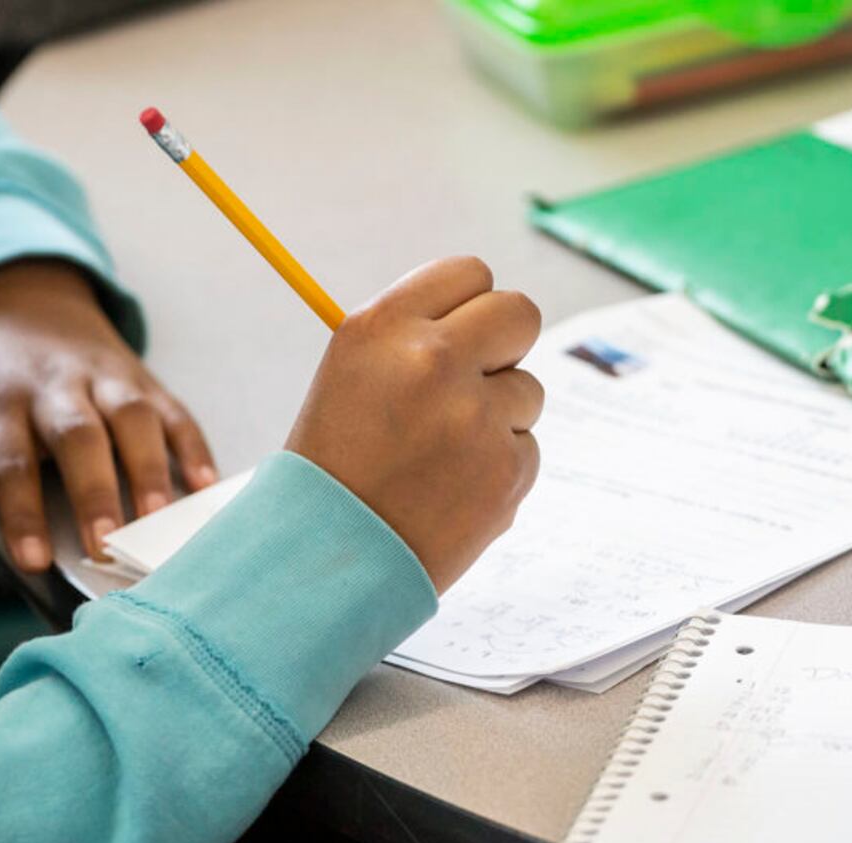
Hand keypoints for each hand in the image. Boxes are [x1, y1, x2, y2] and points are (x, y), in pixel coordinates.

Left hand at [0, 259, 216, 573]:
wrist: (14, 297)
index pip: (7, 459)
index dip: (21, 511)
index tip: (33, 560)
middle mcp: (52, 384)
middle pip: (78, 435)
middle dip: (95, 492)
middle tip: (106, 545)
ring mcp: (104, 376)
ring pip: (133, 417)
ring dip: (150, 469)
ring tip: (159, 521)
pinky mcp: (142, 377)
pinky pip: (173, 410)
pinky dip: (193, 447)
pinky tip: (204, 485)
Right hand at [286, 257, 542, 592]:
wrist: (324, 560)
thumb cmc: (333, 468)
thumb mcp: (349, 377)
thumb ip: (412, 341)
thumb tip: (481, 319)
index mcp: (381, 327)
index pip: (468, 273)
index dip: (471, 304)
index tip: (465, 329)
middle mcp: (431, 360)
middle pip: (520, 313)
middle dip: (507, 344)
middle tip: (478, 380)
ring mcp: (474, 415)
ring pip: (527, 390)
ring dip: (498, 418)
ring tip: (441, 458)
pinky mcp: (507, 467)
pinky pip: (527, 448)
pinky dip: (499, 470)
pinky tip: (452, 493)